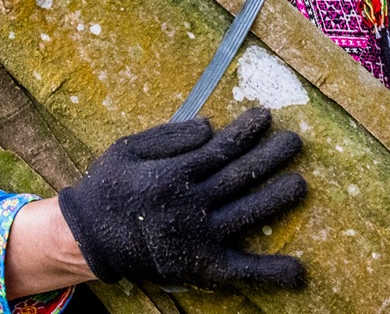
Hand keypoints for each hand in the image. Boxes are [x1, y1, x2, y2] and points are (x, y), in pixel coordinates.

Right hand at [57, 107, 307, 291]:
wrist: (89, 238)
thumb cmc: (107, 187)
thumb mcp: (127, 148)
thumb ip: (168, 136)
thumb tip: (210, 126)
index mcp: (171, 174)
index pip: (220, 149)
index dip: (246, 132)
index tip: (266, 117)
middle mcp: (189, 206)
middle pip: (239, 177)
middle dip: (270, 157)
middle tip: (295, 141)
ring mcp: (198, 239)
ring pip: (247, 215)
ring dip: (277, 199)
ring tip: (300, 183)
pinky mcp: (201, 267)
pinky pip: (240, 270)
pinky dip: (270, 272)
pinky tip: (298, 271)